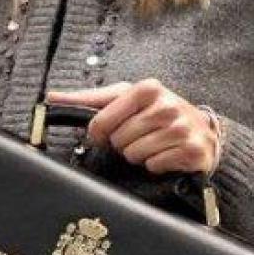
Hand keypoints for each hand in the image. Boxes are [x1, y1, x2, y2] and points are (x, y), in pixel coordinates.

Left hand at [45, 79, 220, 176]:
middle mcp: (167, 106)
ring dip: (139, 155)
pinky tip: (165, 154)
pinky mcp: (191, 150)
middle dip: (124, 143)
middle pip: (119, 140)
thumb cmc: (157, 111)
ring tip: (153, 144)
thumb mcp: (126, 97)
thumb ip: (89, 98)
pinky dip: (155, 165)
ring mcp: (181, 128)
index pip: (102, 121)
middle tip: (139, 136)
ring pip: (135, 155)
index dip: (100, 132)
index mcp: (148, 88)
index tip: (106, 132)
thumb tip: (51, 97)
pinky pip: (154, 165)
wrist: (202, 129)